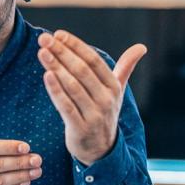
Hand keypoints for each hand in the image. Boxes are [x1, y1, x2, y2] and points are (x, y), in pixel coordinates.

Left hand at [37, 30, 146, 165]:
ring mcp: (94, 115)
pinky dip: (55, 90)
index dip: (76, 46)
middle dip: (62, 52)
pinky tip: (46, 75)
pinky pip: (65, 106)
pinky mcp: (80, 128)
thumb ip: (126, 67)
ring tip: (42, 52)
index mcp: (114, 87)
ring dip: (56, 67)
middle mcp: (106, 100)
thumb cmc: (105, 113)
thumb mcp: (117, 91)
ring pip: (72, 86)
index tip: (58, 34)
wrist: (101, 150)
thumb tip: (142, 47)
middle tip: (44, 39)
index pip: (94, 61)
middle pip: (82, 70)